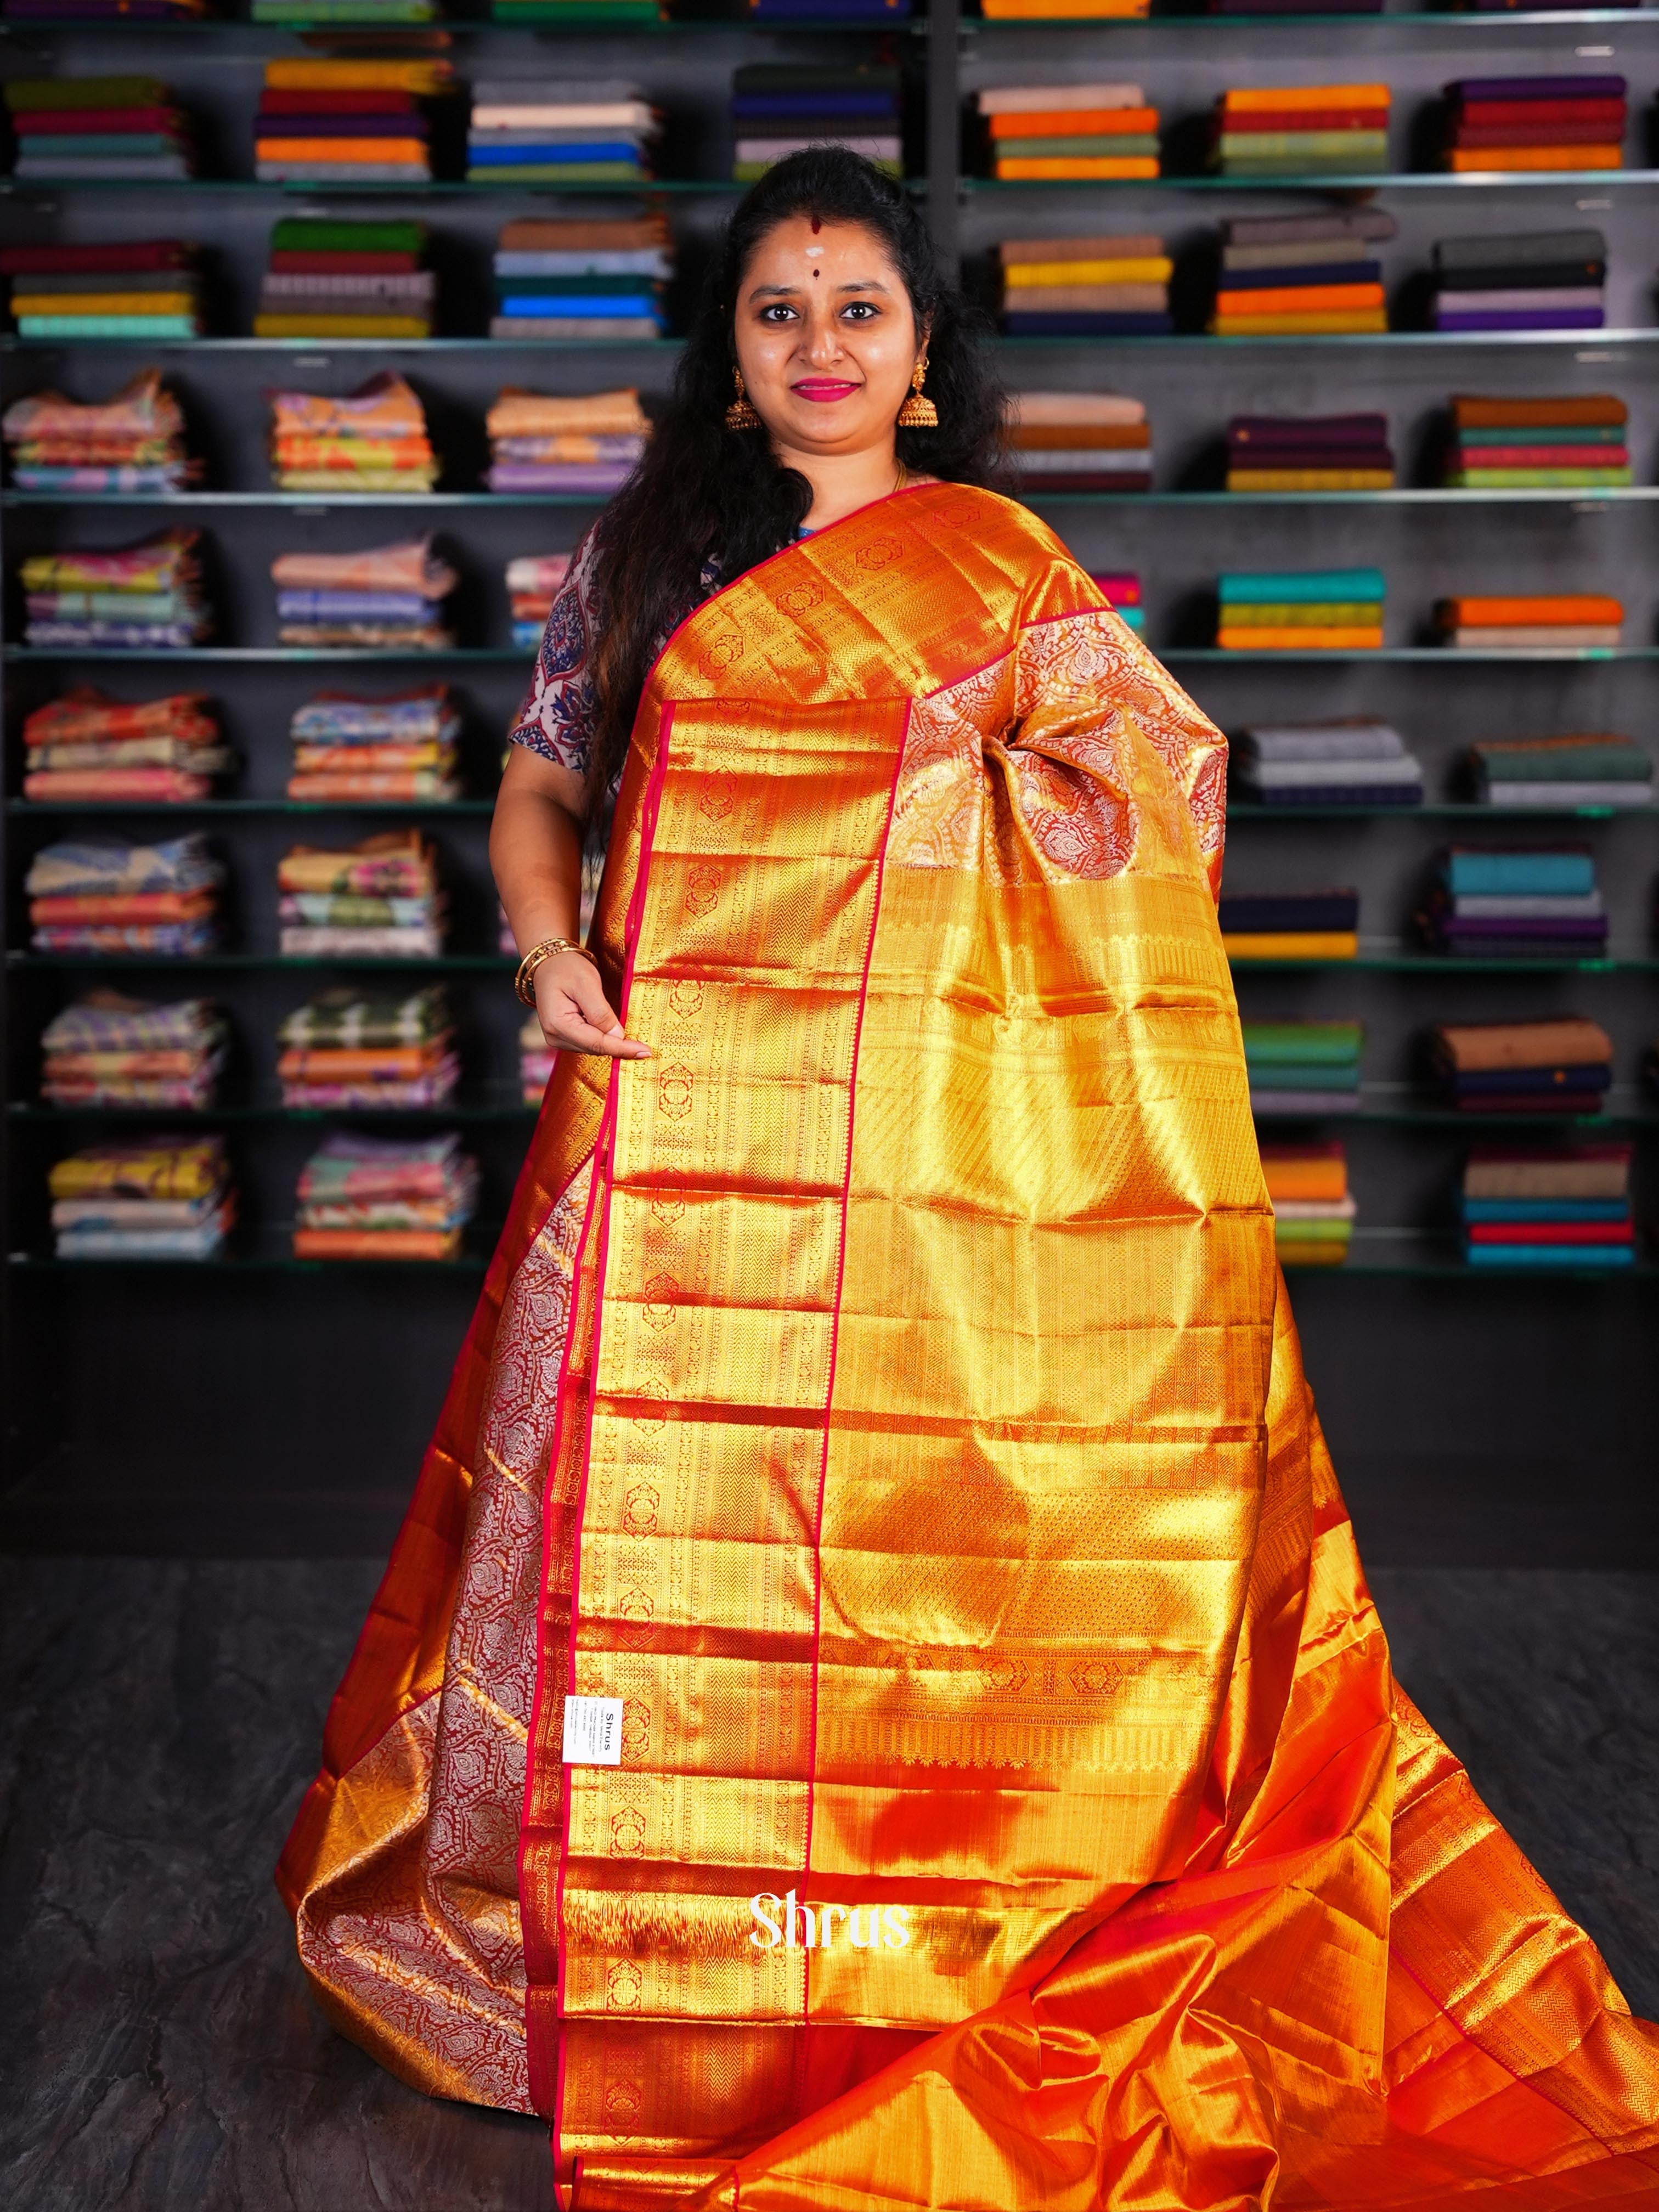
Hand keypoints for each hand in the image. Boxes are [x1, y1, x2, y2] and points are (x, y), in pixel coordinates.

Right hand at [533, 950, 650, 1058]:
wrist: (551, 963)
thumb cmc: (567, 968)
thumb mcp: (587, 983)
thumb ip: (601, 1012)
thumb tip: (618, 1036)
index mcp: (557, 1023)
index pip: (596, 1043)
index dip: (622, 1048)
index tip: (645, 1051)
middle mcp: (555, 1036)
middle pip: (595, 1048)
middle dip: (620, 1048)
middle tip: (646, 1049)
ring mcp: (558, 1038)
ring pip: (593, 1048)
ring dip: (614, 1045)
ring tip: (635, 1043)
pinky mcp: (565, 1036)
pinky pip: (589, 1042)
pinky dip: (605, 1040)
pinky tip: (618, 1036)